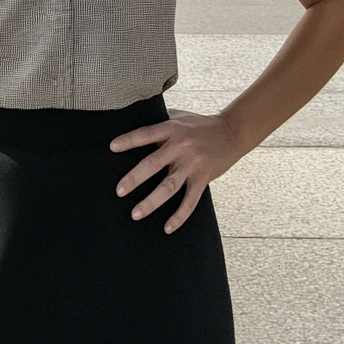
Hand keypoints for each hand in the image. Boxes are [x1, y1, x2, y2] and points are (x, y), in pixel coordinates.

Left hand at [110, 108, 241, 233]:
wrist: (231, 132)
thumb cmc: (200, 124)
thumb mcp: (179, 116)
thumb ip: (160, 120)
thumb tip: (136, 119)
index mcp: (172, 129)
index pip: (146, 133)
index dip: (129, 140)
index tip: (112, 148)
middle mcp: (180, 147)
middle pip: (154, 163)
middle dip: (135, 178)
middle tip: (119, 191)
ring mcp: (192, 164)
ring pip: (169, 186)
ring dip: (151, 201)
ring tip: (135, 213)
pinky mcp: (203, 179)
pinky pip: (190, 201)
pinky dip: (179, 216)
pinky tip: (167, 227)